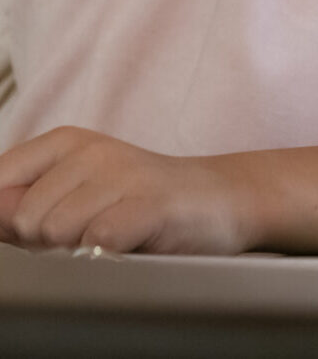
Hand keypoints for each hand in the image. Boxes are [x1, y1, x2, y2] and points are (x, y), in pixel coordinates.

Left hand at [0, 127, 257, 253]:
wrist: (218, 199)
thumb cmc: (138, 202)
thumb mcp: (73, 196)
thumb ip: (22, 206)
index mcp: (64, 143)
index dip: (12, 220)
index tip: (44, 224)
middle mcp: (92, 149)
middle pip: (25, 218)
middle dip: (48, 241)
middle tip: (92, 229)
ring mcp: (124, 172)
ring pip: (57, 230)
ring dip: (81, 247)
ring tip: (113, 233)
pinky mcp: (152, 202)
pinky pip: (99, 239)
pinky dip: (109, 252)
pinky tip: (132, 241)